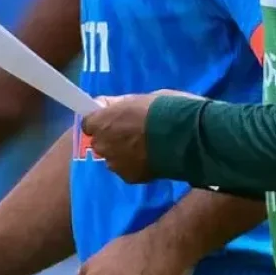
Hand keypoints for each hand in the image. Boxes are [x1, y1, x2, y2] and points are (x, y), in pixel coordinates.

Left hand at [82, 91, 201, 183]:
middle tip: (134, 130)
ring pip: (114, 157)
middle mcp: (103, 144)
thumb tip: (107, 106)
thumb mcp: (142, 97)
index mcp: (103, 121)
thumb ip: (120, 105)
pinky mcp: (130, 178)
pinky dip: (136, 164)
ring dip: (124, 152)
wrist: (187, 136)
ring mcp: (116, 163)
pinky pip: (128, 169)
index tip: (115, 117)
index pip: (88, 122)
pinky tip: (154, 156)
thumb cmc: (165, 108)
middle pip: (100, 141)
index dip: (102, 120)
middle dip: (112, 137)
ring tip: (147, 145)